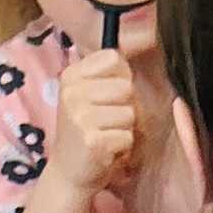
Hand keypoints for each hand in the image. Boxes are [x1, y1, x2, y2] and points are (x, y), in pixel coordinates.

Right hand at [53, 47, 142, 198]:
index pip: (114, 58)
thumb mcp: (88, 95)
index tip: (108, 98)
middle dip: (125, 108)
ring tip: (106, 137)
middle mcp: (72, 93)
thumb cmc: (86, 132)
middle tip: (106, 123)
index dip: (121, 79)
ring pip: (130, 113)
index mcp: (71, 75)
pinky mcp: (92, 140)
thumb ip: (108, 74)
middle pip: (126, 87)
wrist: (68, 174)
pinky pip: (127, 136)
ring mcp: (80, 116)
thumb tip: (144, 38)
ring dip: (124, 130)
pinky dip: (122, 147)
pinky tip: (106, 152)